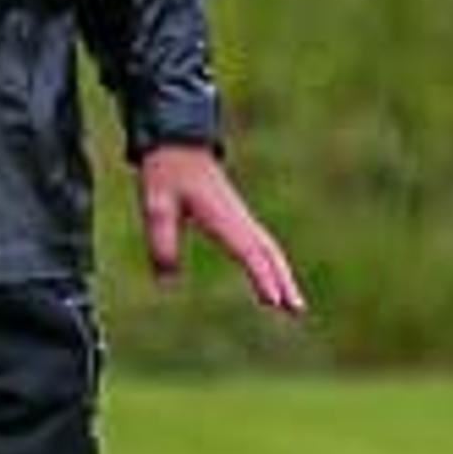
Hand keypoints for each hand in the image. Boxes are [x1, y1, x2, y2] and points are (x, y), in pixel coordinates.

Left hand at [135, 144, 306, 317]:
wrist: (178, 142)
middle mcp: (238, 219)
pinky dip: (273, 265)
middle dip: (284, 282)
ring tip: (294, 307)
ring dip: (284, 276)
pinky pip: (262, 245)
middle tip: (296, 311)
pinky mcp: (236, 218)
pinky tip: (275, 281)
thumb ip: (161, 243)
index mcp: (220, 216)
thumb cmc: (167, 172)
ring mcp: (240, 218)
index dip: (260, 277)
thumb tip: (167, 282)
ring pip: (269, 250)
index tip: (273, 300)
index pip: (247, 251)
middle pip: (269, 254)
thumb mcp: (156, 207)